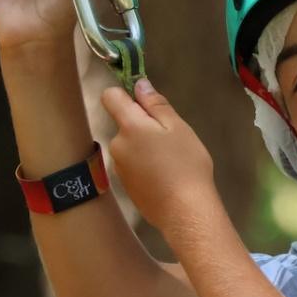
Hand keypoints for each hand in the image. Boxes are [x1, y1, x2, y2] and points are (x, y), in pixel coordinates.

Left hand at [101, 79, 217, 232]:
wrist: (184, 211)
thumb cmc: (186, 166)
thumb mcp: (179, 129)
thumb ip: (157, 105)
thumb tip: (139, 84)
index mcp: (129, 127)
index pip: (110, 96)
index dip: (126, 94)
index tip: (147, 104)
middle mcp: (116, 144)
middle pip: (124, 123)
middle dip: (143, 126)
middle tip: (172, 139)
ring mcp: (118, 167)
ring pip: (130, 145)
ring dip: (145, 147)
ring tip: (171, 162)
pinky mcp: (125, 185)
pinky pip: (133, 165)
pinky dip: (146, 166)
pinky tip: (165, 178)